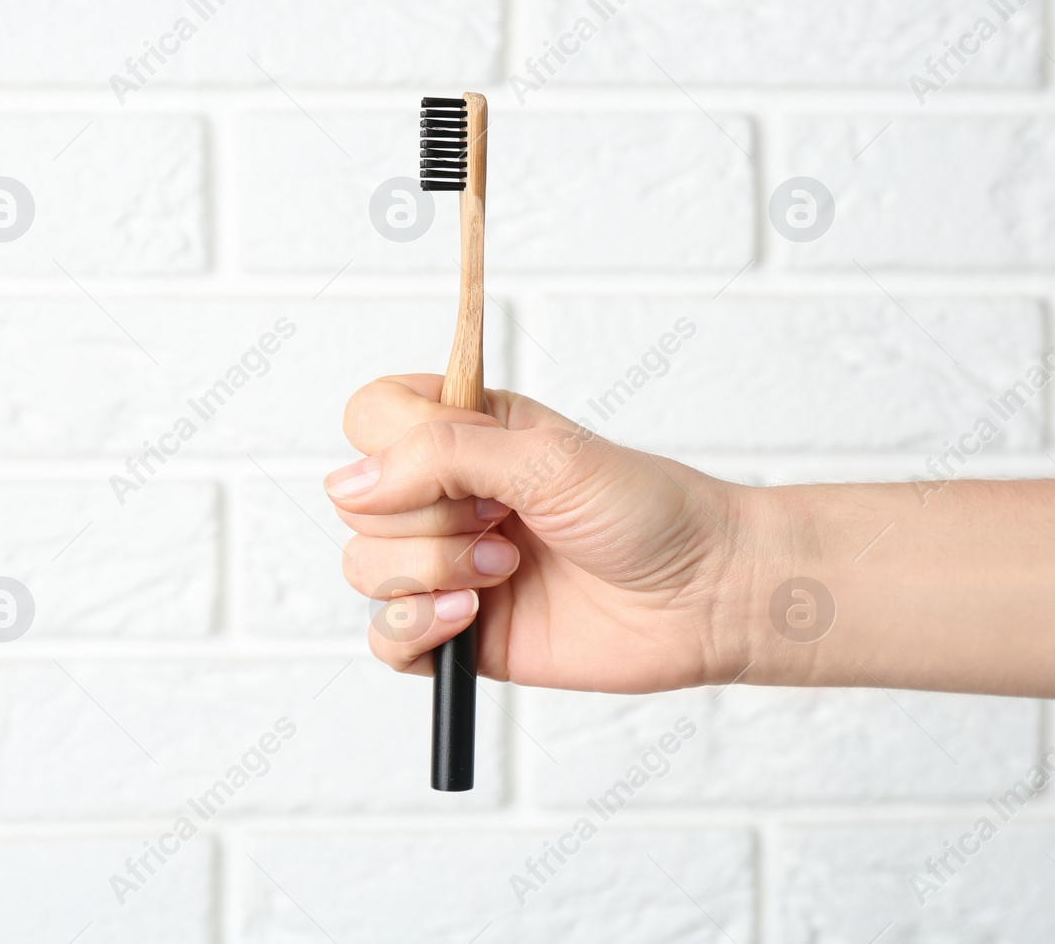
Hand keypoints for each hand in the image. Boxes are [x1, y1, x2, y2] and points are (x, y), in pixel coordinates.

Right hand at [325, 375, 762, 692]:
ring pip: (364, 568)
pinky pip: (385, 638)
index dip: (392, 444)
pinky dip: (414, 630)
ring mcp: (452, 566)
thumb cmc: (648, 510)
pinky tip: (470, 619)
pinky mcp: (461, 633)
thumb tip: (350, 482)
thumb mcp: (546, 458)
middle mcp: (451, 496)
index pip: (371, 416)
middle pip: (356, 501)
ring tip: (506, 572)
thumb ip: (443, 455)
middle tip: (503, 523)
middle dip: (424, 518)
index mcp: (470, 433)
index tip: (459, 465)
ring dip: (429, 571)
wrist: (704, 594)